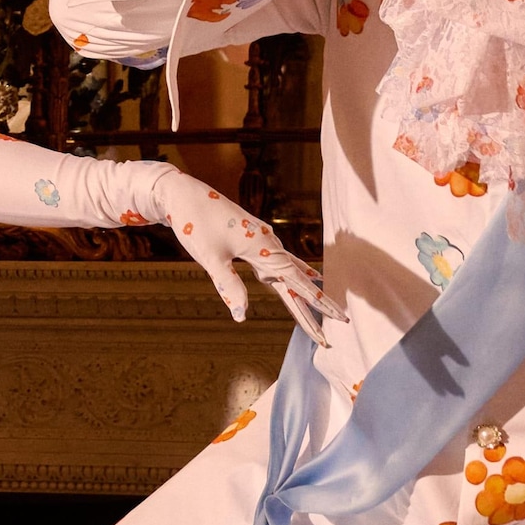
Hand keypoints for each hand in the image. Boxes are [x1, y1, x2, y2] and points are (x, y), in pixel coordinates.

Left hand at [137, 168, 334, 346]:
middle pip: (298, 282)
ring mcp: (262, 240)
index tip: (340, 319)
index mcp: (264, 248)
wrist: (183, 194)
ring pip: (289, 272)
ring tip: (320, 312)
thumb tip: (242, 316)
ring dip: (302, 293)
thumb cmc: (196, 224)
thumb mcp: (211, 258)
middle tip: (333, 330)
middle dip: (314, 307)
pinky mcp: (253, 239)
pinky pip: (277, 263)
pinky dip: (288, 277)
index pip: (299, 283)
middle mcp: (269, 243)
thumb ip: (229, 286)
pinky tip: (295, 281)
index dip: (320, 303)